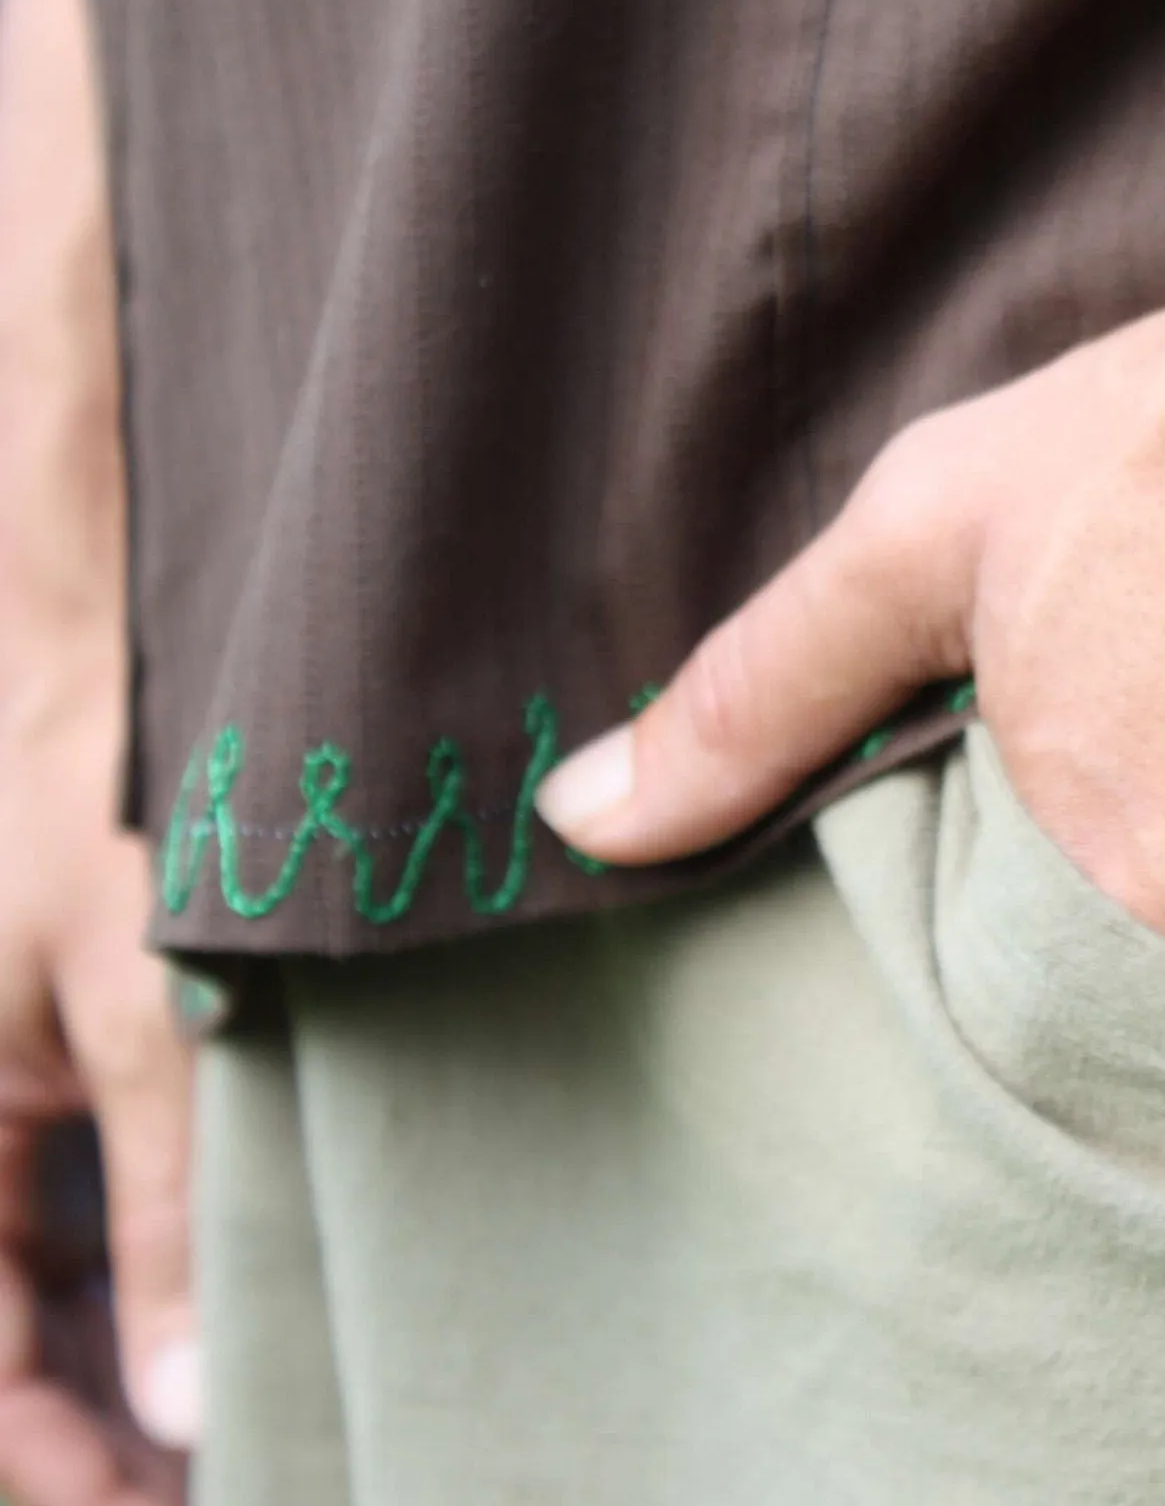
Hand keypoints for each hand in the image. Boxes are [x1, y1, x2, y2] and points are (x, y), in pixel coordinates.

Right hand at [0, 752, 194, 1503]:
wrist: (106, 667)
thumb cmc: (113, 815)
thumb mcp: (145, 1018)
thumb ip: (164, 1205)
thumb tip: (184, 1399)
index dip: (51, 1460)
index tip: (152, 1504)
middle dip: (77, 1430)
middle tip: (198, 1480)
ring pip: (22, 1285)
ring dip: (97, 1364)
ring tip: (218, 1427)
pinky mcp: (37, 1064)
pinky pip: (52, 1210)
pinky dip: (116, 1275)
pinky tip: (207, 1315)